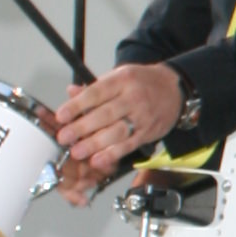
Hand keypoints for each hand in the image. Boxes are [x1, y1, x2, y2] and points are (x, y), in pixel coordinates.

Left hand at [52, 59, 186, 184]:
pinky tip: (97, 160)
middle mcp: (133, 97)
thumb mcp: (119, 76)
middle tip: (64, 137)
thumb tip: (70, 92)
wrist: (175, 89)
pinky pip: (129, 145)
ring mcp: (142, 116)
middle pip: (105, 114)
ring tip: (77, 152)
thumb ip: (95, 87)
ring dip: (95, 144)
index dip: (77, 105)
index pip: (96, 92)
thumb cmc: (142, 83)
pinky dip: (113, 154)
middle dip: (82, 127)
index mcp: (123, 80)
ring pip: (117, 132)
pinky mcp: (148, 132)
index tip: (61, 116)